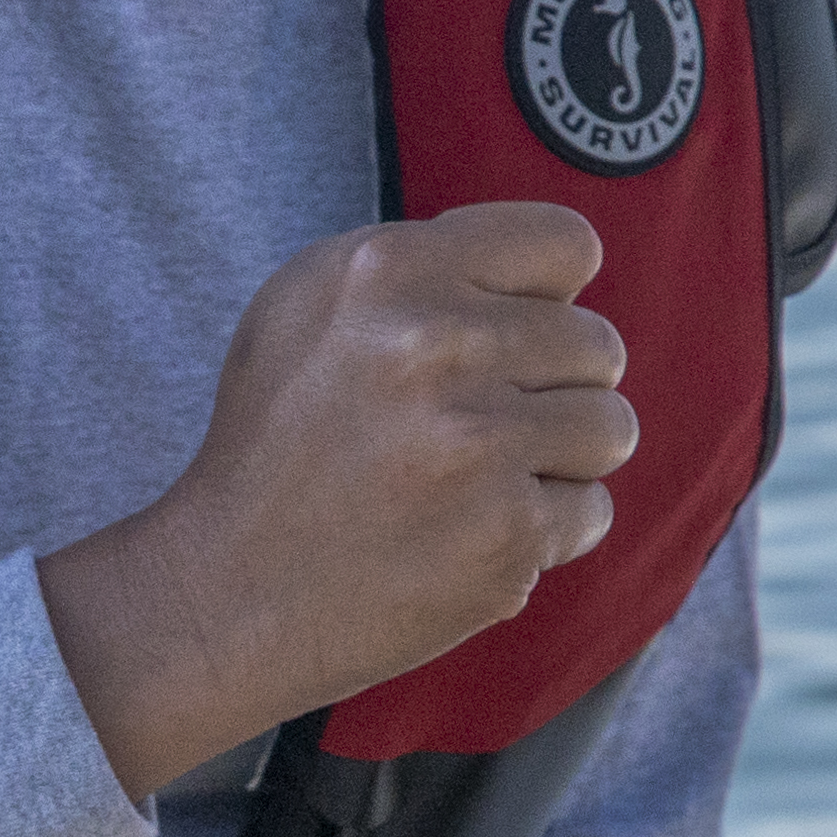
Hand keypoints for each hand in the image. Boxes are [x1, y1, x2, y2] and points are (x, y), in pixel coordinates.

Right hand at [39, 201, 632, 794]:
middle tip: (469, 428)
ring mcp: (477, 444)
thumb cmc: (280, 440)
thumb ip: (433, 263)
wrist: (226, 590)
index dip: (547, 297)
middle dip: (550, 388)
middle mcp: (436, 345)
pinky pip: (591, 510)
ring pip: (610, 427)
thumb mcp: (313, 304)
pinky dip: (544, 532)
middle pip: (597, 345)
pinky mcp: (507, 535)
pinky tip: (467, 534)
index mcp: (391, 270)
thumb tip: (556, 276)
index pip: (569, 246)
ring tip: (476, 479)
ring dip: (559, 460)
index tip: (505, 336)